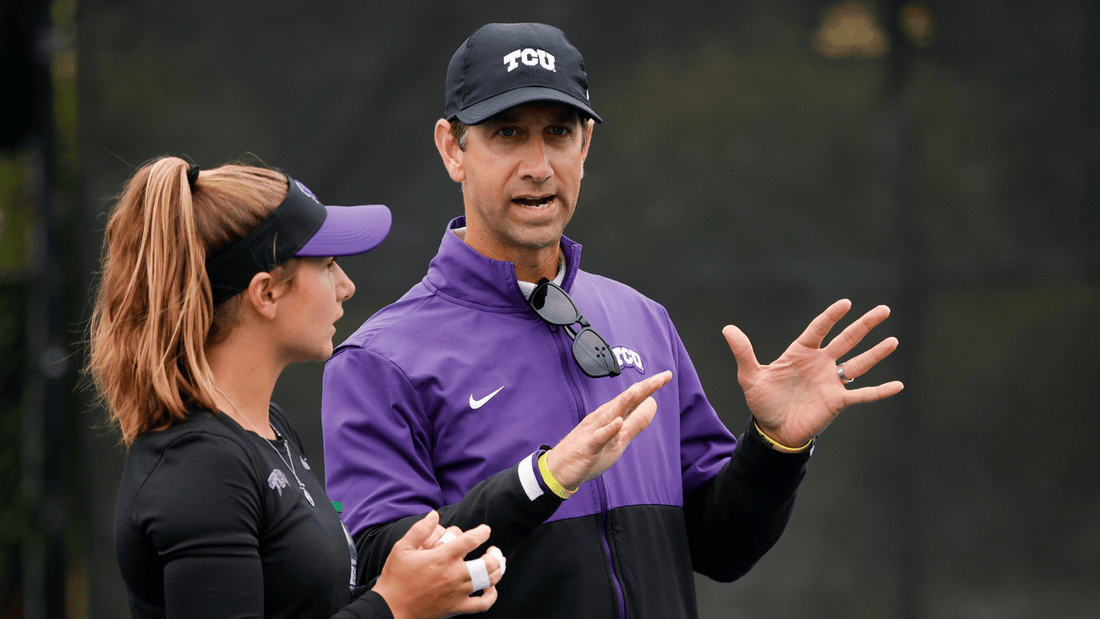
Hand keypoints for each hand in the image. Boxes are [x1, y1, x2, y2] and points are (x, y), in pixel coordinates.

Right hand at [373, 511, 503, 618]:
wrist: (390, 609)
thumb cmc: (395, 577)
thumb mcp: (402, 548)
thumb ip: (419, 529)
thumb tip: (434, 514)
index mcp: (442, 558)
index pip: (471, 540)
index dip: (482, 532)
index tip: (485, 530)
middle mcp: (454, 575)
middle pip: (488, 563)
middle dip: (495, 554)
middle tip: (493, 550)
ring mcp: (458, 593)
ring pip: (489, 581)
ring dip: (497, 571)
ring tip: (496, 565)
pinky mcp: (456, 608)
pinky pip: (482, 604)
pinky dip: (492, 596)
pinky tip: (491, 589)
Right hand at [545, 371, 671, 489]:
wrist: (557, 470)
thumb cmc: (588, 453)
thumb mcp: (619, 439)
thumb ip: (635, 422)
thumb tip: (653, 405)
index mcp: (611, 416)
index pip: (633, 399)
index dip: (650, 387)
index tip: (667, 375)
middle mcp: (603, 419)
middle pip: (626, 401)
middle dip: (643, 388)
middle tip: (662, 377)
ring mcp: (594, 432)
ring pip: (612, 414)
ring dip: (627, 401)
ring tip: (642, 390)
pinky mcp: (587, 448)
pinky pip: (598, 438)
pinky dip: (607, 430)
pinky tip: (617, 422)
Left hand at [723, 299, 902, 446]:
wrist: (773, 431)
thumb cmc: (762, 402)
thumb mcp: (750, 376)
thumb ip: (743, 352)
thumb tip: (727, 328)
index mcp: (800, 353)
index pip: (819, 329)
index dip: (832, 316)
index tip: (846, 303)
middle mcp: (820, 363)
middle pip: (846, 339)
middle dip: (864, 325)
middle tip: (884, 309)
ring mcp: (831, 382)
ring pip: (859, 363)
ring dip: (876, 353)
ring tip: (893, 340)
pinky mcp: (837, 401)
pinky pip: (863, 394)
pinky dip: (880, 391)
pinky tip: (898, 385)